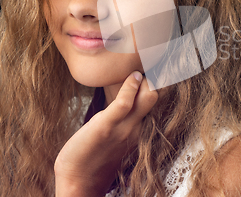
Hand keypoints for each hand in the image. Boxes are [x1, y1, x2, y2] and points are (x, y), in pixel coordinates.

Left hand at [54, 72, 157, 196]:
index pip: (157, 102)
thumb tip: (125, 101)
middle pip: (157, 97)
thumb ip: (123, 119)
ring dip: (147, 79)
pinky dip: (131, 86)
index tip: (161, 67)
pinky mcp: (107, 126)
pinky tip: (132, 77)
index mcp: (139, 130)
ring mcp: (125, 127)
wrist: (78, 181)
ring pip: (149, 97)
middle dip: (159, 77)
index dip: (161, 83)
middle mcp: (138, 128)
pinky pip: (125, 103)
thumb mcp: (115, 135)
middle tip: (151, 59)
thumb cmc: (93, 157)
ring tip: (140, 69)